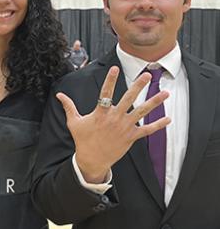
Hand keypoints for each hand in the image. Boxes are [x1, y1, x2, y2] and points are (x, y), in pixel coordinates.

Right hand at [57, 66, 170, 182]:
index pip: (105, 93)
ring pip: (141, 112)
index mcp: (100, 113)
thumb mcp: (74, 122)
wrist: (92, 160)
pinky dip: (158, 125)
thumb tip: (59, 95)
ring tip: (165, 93)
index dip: (110, 80)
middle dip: (138, 85)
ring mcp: (124, 127)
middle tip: (146, 75)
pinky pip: (147, 130)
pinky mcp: (131, 137)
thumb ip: (69, 106)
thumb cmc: (82, 140)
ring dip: (154, 102)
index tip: (115, 68)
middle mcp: (114, 118)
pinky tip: (168, 119)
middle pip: (128, 98)